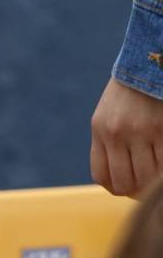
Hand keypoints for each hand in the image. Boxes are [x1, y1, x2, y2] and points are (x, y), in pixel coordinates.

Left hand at [91, 77, 162, 195]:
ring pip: (148, 178)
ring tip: (156, 179)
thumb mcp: (108, 116)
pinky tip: (162, 167)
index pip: (102, 176)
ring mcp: (141, 132)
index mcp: (100, 130)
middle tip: (147, 189)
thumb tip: (119, 180)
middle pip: (125, 182)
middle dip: (137, 192)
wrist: (147, 65)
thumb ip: (109, 143)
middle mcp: (116, 133)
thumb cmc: (128, 94)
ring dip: (153, 184)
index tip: (129, 188)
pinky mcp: (162, 129)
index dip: (117, 188)